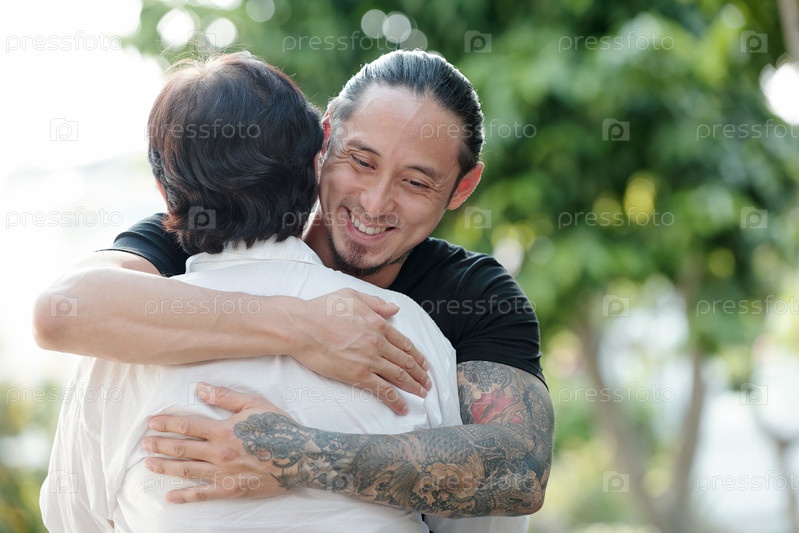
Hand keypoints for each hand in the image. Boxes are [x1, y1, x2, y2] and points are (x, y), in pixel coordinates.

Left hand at [142, 383, 295, 502]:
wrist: (300, 456)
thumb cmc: (279, 427)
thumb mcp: (254, 404)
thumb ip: (225, 396)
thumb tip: (199, 388)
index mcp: (223, 429)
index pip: (186, 424)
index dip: (166, 423)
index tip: (151, 422)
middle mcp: (219, 452)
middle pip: (181, 448)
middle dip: (159, 445)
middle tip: (144, 443)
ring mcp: (223, 473)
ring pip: (186, 470)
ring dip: (165, 466)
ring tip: (149, 463)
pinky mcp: (231, 489)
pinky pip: (202, 494)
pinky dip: (184, 496)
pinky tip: (170, 496)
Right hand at [284, 289, 431, 414]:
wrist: (301, 327)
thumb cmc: (321, 309)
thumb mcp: (351, 296)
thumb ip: (376, 303)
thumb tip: (395, 309)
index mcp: (378, 324)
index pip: (405, 343)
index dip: (417, 355)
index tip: (423, 364)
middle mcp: (378, 342)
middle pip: (406, 361)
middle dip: (420, 374)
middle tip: (427, 383)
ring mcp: (369, 360)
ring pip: (399, 376)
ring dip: (413, 386)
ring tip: (422, 394)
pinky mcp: (357, 375)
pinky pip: (383, 390)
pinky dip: (396, 400)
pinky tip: (403, 408)